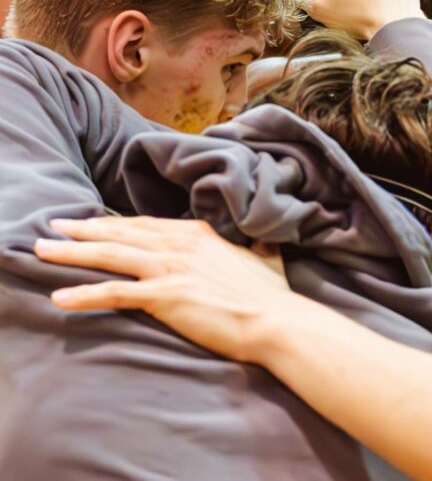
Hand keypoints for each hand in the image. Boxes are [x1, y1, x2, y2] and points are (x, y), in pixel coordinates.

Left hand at [36, 217, 304, 363]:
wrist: (275, 320)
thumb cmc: (271, 295)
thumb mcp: (267, 259)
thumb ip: (258, 247)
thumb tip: (266, 241)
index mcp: (200, 234)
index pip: (148, 225)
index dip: (117, 224)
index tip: (94, 223)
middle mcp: (180, 245)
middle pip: (122, 234)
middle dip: (84, 230)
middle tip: (54, 226)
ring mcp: (171, 268)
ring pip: (110, 255)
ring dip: (72, 253)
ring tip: (42, 251)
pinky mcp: (164, 295)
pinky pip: (114, 293)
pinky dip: (84, 293)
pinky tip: (59, 296)